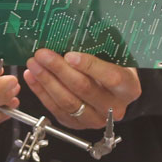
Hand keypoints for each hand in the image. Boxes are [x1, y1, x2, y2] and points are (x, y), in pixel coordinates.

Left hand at [26, 49, 140, 130]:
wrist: (116, 92)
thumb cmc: (115, 68)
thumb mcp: (115, 57)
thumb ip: (98, 51)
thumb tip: (69, 37)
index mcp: (128, 88)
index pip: (110, 77)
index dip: (89, 66)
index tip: (69, 55)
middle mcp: (114, 107)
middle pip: (84, 89)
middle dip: (59, 70)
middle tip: (43, 55)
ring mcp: (95, 119)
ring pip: (67, 102)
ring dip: (47, 81)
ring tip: (34, 65)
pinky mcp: (77, 124)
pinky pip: (56, 109)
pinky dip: (42, 93)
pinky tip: (32, 78)